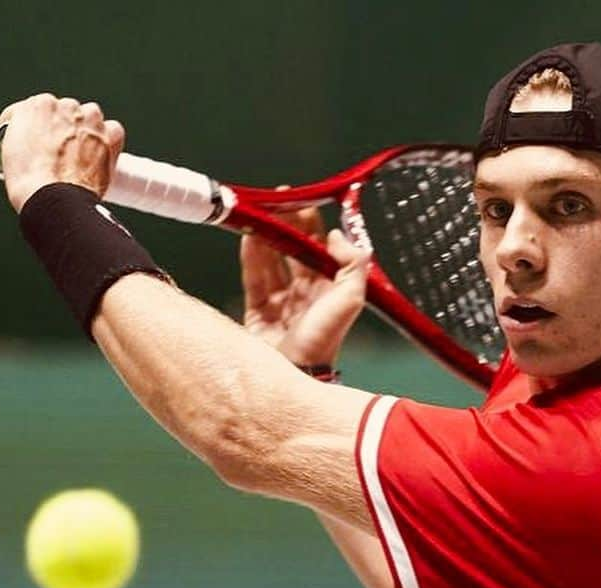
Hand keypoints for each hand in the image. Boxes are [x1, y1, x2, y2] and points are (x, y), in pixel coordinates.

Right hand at [0, 93, 124, 212]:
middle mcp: (66, 106)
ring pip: (91, 117)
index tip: (45, 141)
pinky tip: (101, 155)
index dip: (44, 128)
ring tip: (82, 154)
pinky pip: (114, 131)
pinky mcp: (109, 137)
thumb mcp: (11, 147)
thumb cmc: (27, 179)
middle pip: (69, 112)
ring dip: (88, 131)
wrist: (52, 197)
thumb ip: (25, 134)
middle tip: (64, 152)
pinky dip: (109, 141)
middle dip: (67, 129)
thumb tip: (37, 140)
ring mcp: (89, 121)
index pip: (44, 111)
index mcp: (39, 104)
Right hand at [240, 207, 369, 369]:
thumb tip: (338, 234)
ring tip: (260, 214)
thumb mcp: (349, 300)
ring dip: (267, 237)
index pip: (321, 249)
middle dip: (286, 226)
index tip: (301, 201)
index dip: (311, 225)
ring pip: (272, 261)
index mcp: (330, 291)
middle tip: (276, 202)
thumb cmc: (322, 341)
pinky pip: (253, 278)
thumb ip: (351, 265)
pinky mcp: (257, 313)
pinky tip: (249, 236)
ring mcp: (281, 303)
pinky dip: (250, 256)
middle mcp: (306, 295)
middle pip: (294, 252)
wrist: (292, 373)